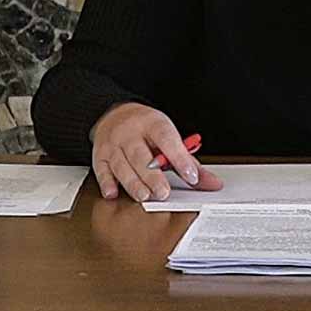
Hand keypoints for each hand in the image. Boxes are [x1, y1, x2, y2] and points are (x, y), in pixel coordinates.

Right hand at [88, 102, 223, 201]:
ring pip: (121, 165)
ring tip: (144, 196)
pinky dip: (107, 183)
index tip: (191, 176)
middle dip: (152, 176)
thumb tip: (211, 183)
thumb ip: (188, 161)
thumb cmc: (146, 128)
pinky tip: (113, 193)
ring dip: (133, 183)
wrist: (114, 114)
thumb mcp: (168, 136)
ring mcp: (113, 144)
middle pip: (141, 155)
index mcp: (153, 123)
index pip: (167, 139)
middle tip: (163, 193)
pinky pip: (101, 170)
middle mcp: (130, 132)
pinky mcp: (99, 155)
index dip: (180, 159)